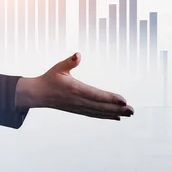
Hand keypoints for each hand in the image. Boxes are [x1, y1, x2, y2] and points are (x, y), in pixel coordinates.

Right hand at [16, 52, 133, 120]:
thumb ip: (69, 62)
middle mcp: (78, 100)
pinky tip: (116, 117)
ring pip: (100, 112)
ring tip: (129, 114)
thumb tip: (78, 54)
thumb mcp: (58, 67)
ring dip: (115, 113)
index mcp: (75, 89)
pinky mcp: (78, 110)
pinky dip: (106, 116)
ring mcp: (78, 107)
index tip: (124, 100)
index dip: (110, 98)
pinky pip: (94, 114)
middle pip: (101, 106)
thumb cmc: (49, 78)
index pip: (96, 95)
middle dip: (118, 109)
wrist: (38, 94)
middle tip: (132, 110)